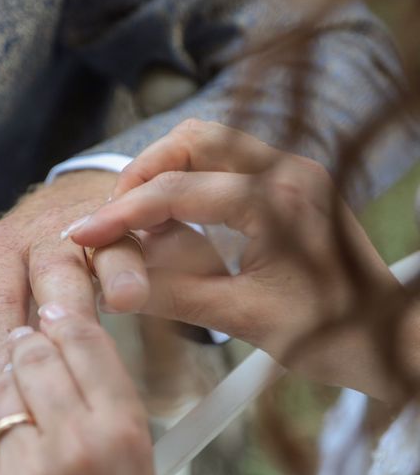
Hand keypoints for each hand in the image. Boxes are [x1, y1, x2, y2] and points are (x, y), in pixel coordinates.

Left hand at [0, 169, 225, 422]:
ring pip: (91, 248)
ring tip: (119, 302)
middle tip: (56, 354)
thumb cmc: (20, 258)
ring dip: (105, 275)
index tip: (7, 388)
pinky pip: (129, 238)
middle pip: (43, 271)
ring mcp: (81, 226)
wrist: (67, 198)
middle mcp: (36, 237)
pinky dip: (133, 263)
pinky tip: (138, 289)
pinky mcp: (119, 221)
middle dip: (51, 310)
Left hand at [0, 310, 153, 474]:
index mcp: (121, 431)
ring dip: (5, 389)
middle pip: (35, 355)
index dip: (66, 318)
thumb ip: (113, 399)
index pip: (84, 340)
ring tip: (24, 406)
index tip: (56, 312)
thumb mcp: (138, 456)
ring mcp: (29, 469)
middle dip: (29, 344)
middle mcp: (75, 445)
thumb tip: (81, 344)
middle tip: (28, 343)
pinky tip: (6, 443)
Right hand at [67, 120, 407, 400]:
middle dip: (142, 172)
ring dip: (166, 171)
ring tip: (140, 215)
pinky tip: (177, 214)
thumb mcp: (245, 318)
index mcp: (278, 202)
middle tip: (114, 215)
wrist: (388, 334)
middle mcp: (288, 171)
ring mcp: (292, 171)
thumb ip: (174, 296)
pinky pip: (228, 160)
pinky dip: (191, 178)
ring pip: (210, 142)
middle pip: (194, 139)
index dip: (122, 214)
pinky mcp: (289, 182)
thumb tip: (115, 286)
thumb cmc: (333, 334)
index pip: (178, 191)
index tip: (85, 233)